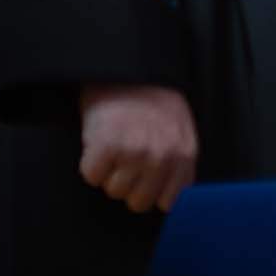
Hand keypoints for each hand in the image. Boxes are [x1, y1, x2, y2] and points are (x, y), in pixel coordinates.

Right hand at [78, 84, 197, 211]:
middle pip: (139, 202)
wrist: (127, 73)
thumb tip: (170, 201)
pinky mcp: (106, 146)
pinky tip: (100, 143)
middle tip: (127, 160)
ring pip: (114, 191)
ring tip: (117, 147)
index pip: (170, 200)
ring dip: (110, 174)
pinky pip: (92, 177)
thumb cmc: (153, 104)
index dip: (153, 195)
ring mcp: (134, 151)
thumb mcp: (181, 131)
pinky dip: (91, 164)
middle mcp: (162, 156)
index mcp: (184, 153)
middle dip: (129, 186)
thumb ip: (180, 165)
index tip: (146, 182)